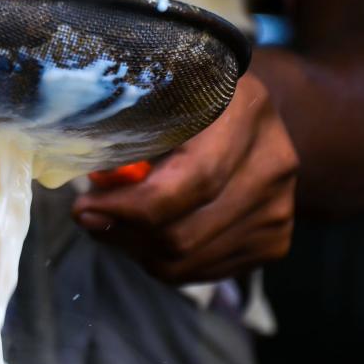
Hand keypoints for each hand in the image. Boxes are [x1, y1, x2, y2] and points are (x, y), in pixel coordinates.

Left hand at [71, 72, 298, 284]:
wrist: (247, 112)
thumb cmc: (192, 95)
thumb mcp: (161, 91)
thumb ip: (129, 129)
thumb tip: (92, 183)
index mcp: (244, 113)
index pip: (186, 184)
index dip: (127, 207)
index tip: (84, 208)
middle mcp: (272, 165)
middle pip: (184, 234)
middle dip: (123, 234)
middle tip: (91, 219)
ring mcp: (279, 207)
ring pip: (189, 261)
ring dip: (138, 251)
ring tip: (116, 226)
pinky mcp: (275, 240)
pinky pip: (205, 272)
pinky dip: (166, 261)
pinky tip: (148, 235)